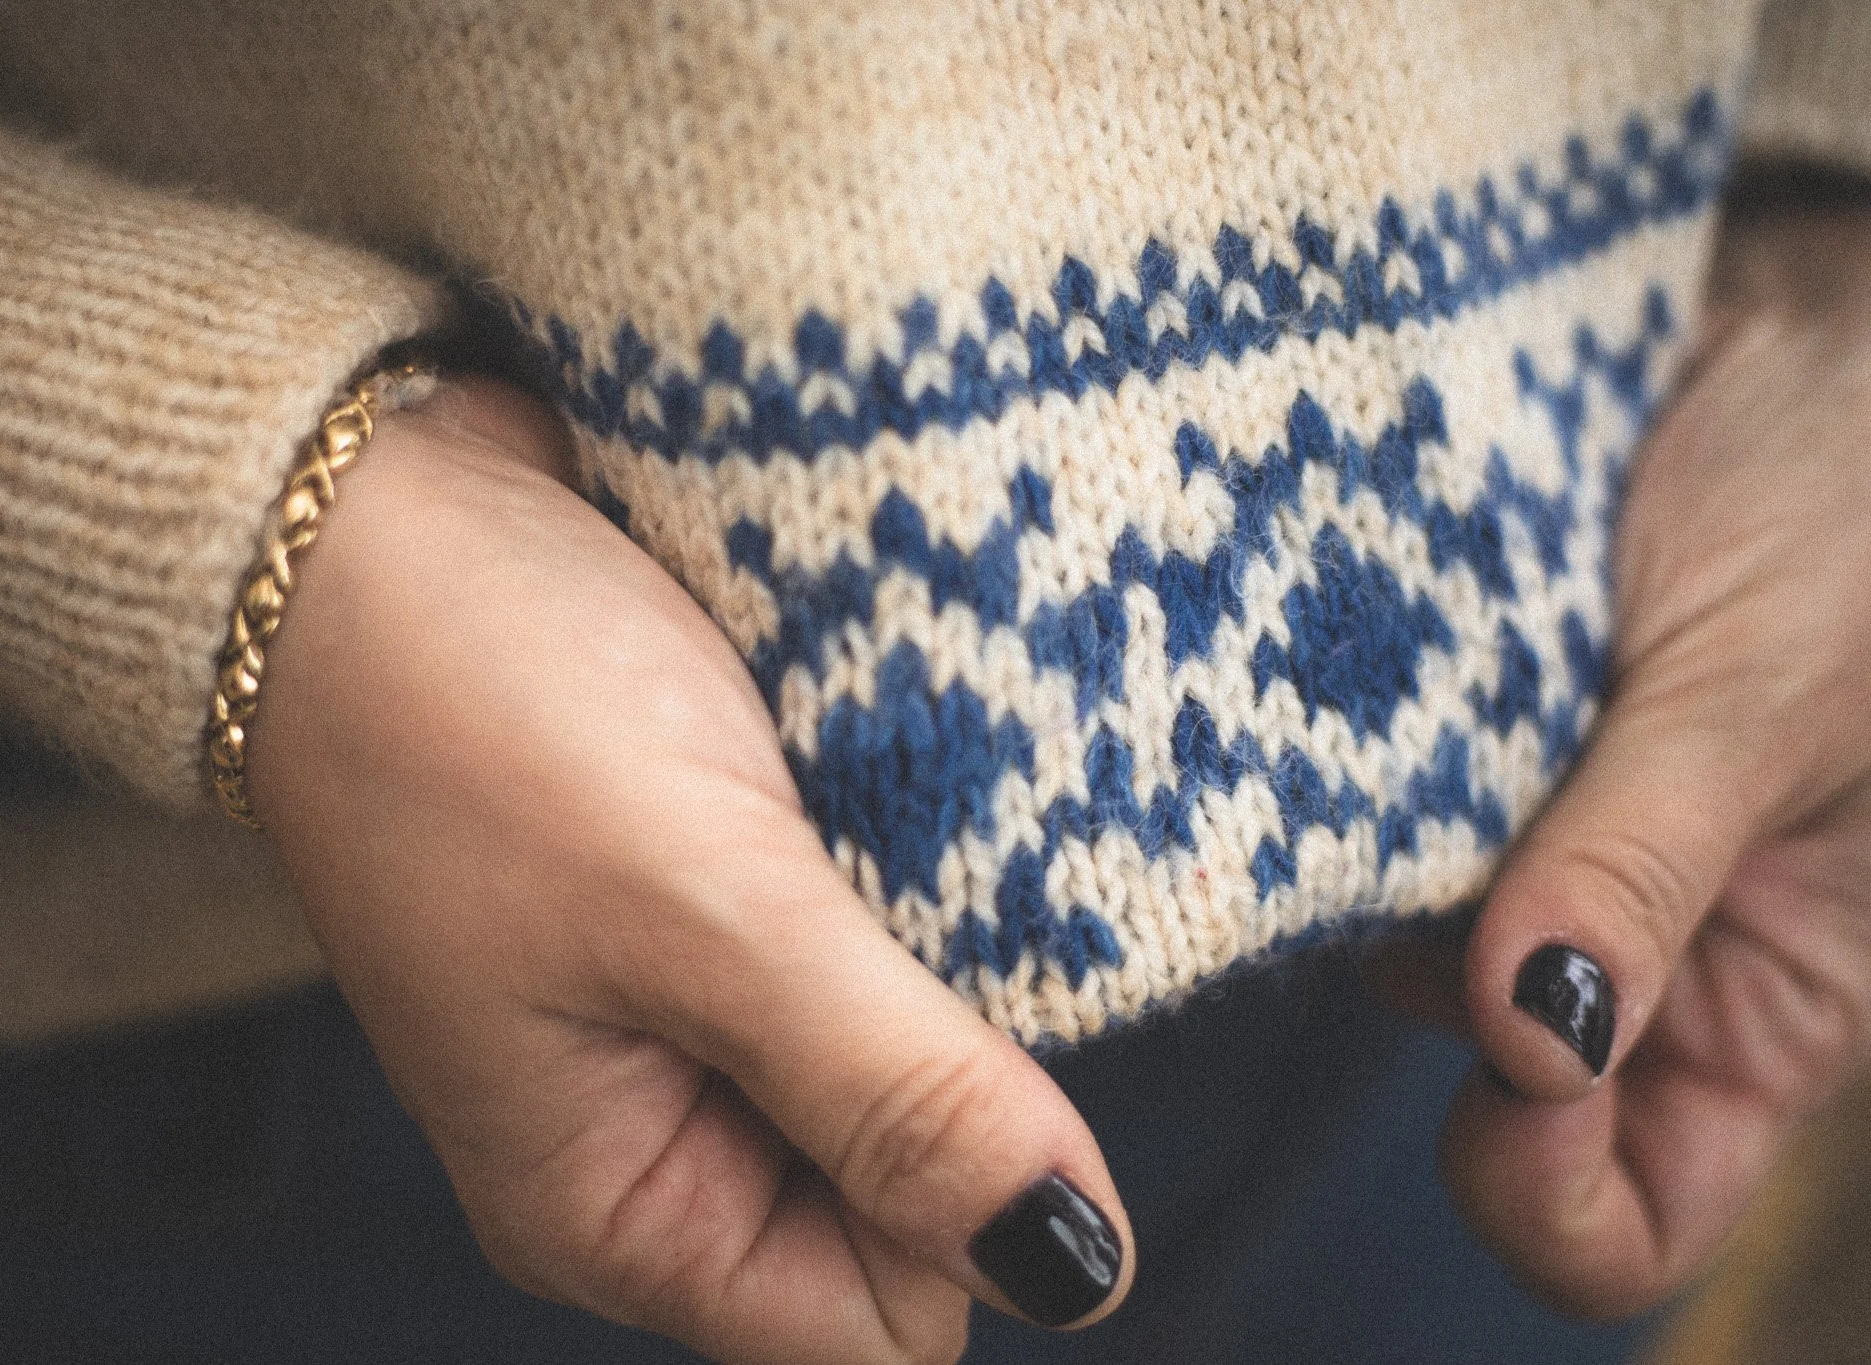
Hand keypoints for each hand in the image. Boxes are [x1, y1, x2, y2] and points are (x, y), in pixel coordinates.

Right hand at [242, 376, 1131, 1362]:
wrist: (358, 500)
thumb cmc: (472, 701)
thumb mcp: (696, 911)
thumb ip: (891, 1092)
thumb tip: (1076, 1265)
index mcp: (618, 1204)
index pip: (883, 1327)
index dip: (973, 1213)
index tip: (970, 1036)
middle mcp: (659, 1131)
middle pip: (908, 1196)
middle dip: (958, 1071)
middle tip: (914, 908)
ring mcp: (689, 1008)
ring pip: (907, 1056)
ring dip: (945, 955)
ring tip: (892, 827)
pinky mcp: (721, 894)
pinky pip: (874, 938)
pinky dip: (913, 876)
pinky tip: (888, 785)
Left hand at [1386, 198, 1870, 1315]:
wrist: (1784, 334)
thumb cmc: (1852, 506)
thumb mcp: (1779, 693)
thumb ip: (1649, 865)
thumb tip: (1532, 1039)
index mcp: (1751, 1004)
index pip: (1619, 1213)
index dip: (1548, 1192)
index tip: (1505, 1059)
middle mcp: (1608, 953)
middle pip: (1456, 1064)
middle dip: (1421, 968)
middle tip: (1423, 810)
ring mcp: (1503, 851)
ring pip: (1375, 926)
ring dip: (1356, 840)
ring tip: (1385, 692)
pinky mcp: (1417, 754)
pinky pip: (1331, 804)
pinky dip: (1312, 760)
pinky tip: (1311, 668)